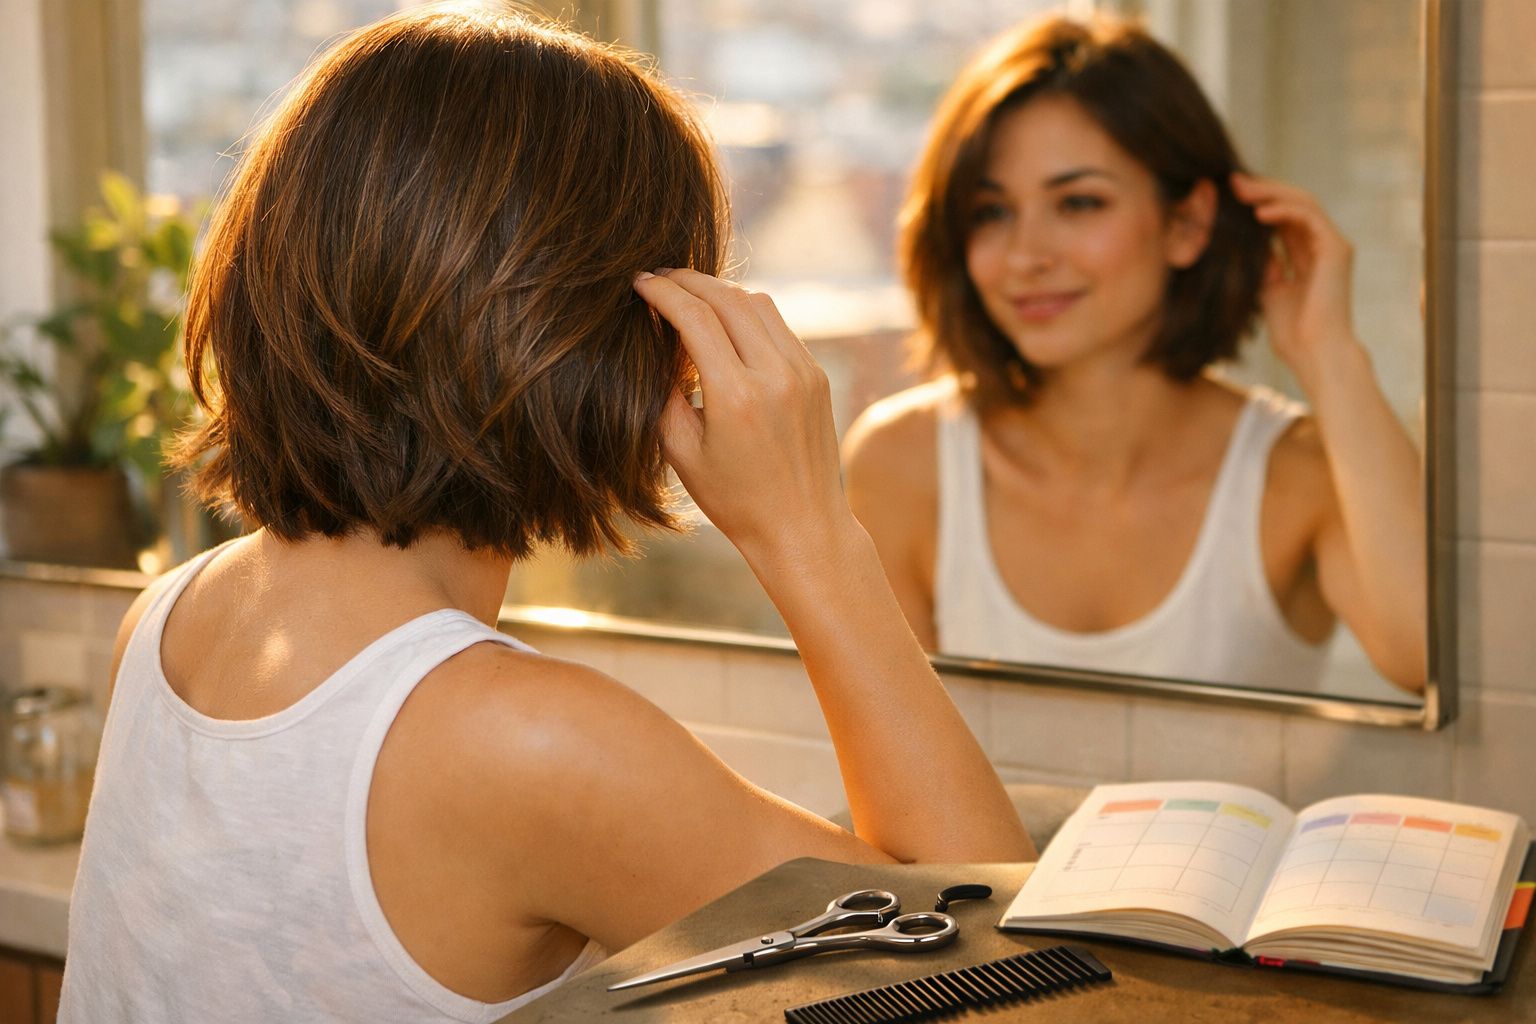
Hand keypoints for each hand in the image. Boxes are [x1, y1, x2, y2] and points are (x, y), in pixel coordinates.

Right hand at [632, 268, 853, 571]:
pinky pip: (778, 326)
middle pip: (727, 298)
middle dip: (689, 280)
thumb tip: (658, 342)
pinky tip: (725, 323)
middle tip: (659, 278)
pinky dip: (747, 314)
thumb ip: (665, 394)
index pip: (695, 318)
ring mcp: (803, 372)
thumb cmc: (735, 500)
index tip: (638, 282)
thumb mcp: (683, 454)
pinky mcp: (817, 376)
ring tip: (690, 295)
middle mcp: (775, 376)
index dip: (662, 292)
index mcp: (736, 397)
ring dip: (720, 292)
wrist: (802, 527)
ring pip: (758, 304)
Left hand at [1230, 173, 1360, 389]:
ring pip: (1303, 203)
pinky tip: (1258, 212)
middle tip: (1231, 182)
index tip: (1227, 197)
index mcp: (1307, 256)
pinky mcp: (1336, 250)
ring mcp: (1332, 246)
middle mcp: (1323, 246)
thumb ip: (1261, 264)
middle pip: (1292, 204)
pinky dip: (1284, 210)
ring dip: (1270, 193)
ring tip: (1241, 190)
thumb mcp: (1267, 291)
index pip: (1283, 218)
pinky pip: (1309, 218)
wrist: (1316, 355)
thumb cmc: (1292, 334)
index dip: (1258, 203)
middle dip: (1262, 190)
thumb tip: (1242, 241)